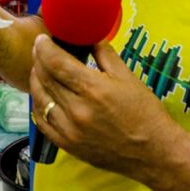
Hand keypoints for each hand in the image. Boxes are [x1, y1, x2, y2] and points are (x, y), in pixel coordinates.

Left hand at [30, 35, 184, 181]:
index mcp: (94, 89)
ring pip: (40, 100)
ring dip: (36, 81)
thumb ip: (105, 55)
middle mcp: (78, 110)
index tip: (41, 39)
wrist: (153, 152)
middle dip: (39, 60)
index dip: (44, 48)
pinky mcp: (68, 146)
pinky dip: (38, 106)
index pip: (57, 63)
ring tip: (39, 70)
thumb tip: (89, 38)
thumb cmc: (145, 112)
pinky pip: (42, 123)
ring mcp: (70, 131)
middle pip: (46, 79)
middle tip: (40, 50)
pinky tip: (42, 96)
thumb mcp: (128, 77)